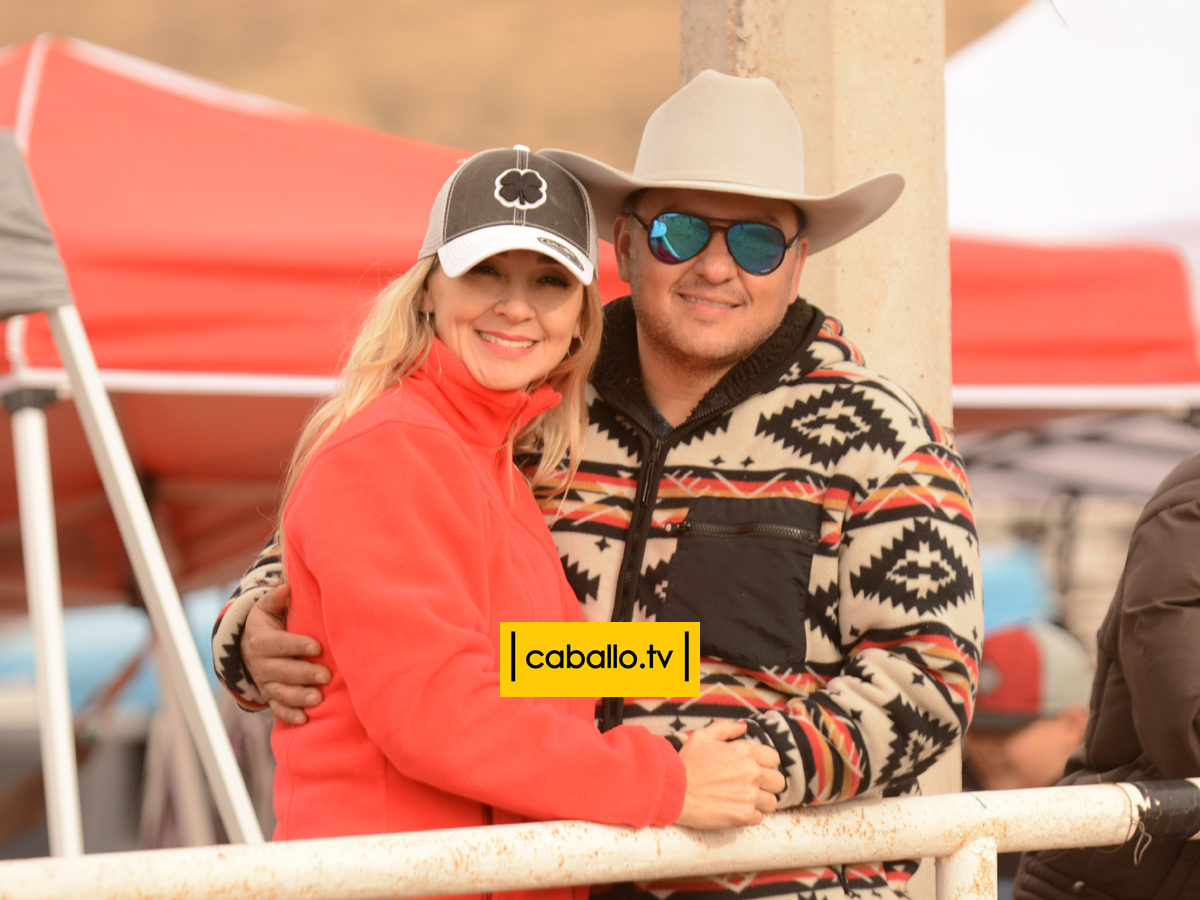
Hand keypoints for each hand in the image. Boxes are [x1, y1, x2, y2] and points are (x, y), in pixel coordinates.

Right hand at [243, 583, 329, 724]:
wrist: (247, 649)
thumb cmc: (266, 624)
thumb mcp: (265, 609)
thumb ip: (275, 599)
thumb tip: (285, 587)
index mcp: (260, 641)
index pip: (279, 644)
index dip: (297, 645)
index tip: (317, 647)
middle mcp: (260, 665)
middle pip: (282, 671)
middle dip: (304, 674)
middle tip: (326, 676)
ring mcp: (265, 683)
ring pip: (281, 692)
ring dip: (299, 697)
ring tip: (318, 699)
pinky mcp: (270, 697)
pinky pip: (277, 708)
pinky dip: (290, 715)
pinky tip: (304, 719)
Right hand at [674, 720, 784, 828]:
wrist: (674, 792)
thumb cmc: (686, 763)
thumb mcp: (702, 737)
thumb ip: (725, 728)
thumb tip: (744, 727)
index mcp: (745, 752)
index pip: (773, 758)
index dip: (765, 763)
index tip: (754, 769)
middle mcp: (752, 772)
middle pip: (778, 781)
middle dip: (767, 784)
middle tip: (752, 786)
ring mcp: (749, 795)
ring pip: (772, 802)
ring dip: (761, 802)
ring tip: (745, 800)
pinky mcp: (744, 815)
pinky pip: (759, 817)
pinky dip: (750, 816)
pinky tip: (736, 810)